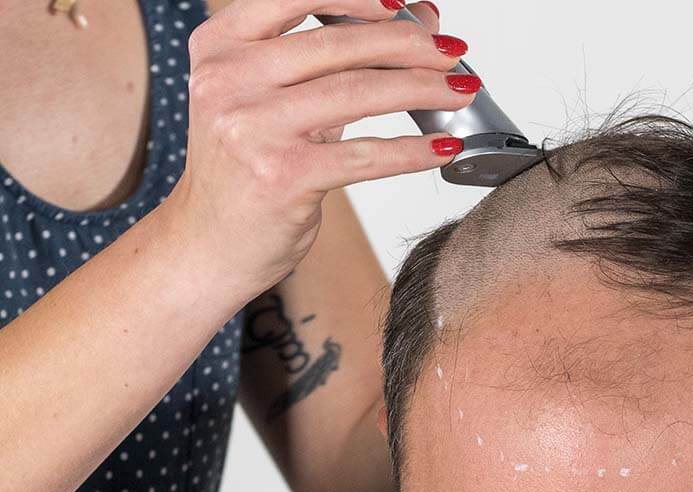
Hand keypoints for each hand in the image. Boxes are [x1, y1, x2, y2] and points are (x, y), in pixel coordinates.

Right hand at [164, 0, 472, 300]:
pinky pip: (366, 156)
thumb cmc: (244, 172)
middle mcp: (230, 79)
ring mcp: (254, 127)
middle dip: (408, 44)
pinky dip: (413, 150)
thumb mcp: (265, 102)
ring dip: (422, 90)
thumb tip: (407, 25)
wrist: (210, 243)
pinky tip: (444, 147)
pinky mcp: (284, 176)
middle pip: (340, 44)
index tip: (406, 6)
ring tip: (459, 90)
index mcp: (220, 45)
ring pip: (359, 93)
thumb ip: (323, 66)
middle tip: (452, 52)